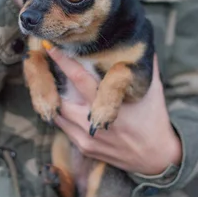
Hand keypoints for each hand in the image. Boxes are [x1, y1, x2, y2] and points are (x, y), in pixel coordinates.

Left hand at [46, 46, 182, 175]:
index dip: (63, 62)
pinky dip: (61, 113)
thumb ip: (145, 64)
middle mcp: (94, 122)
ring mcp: (87, 138)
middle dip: (49, 80)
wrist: (156, 157)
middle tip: (41, 63)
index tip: (51, 48)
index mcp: (110, 104)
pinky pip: (63, 127)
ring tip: (47, 80)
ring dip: (53, 97)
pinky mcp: (84, 148)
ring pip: (58, 114)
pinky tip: (60, 101)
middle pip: (60, 98)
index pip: (79, 79)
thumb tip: (139, 39)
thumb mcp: (152, 89)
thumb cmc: (154, 118)